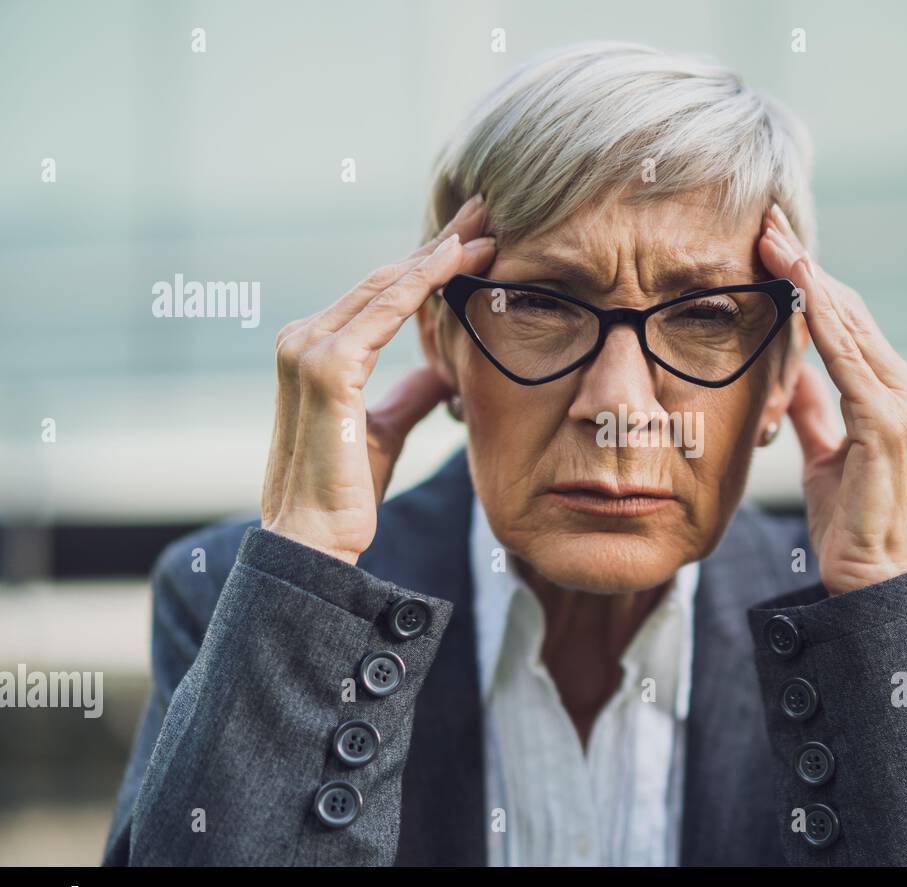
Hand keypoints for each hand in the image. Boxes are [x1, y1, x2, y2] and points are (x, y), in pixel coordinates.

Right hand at [260, 194, 496, 563]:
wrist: (315, 539)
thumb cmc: (346, 490)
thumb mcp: (386, 428)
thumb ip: (409, 394)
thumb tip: (443, 372)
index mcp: (316, 350)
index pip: (380, 295)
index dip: (428, 265)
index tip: (471, 241)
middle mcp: (304, 338)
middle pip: (384, 279)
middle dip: (438, 245)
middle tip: (484, 211)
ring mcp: (310, 348)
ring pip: (386, 286)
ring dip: (439, 255)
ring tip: (485, 228)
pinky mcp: (326, 367)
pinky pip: (384, 312)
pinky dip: (422, 282)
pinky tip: (455, 259)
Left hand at [757, 203, 906, 593]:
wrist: (868, 580)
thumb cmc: (847, 521)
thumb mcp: (824, 453)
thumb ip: (816, 410)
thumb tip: (795, 373)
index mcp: (889, 392)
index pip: (844, 322)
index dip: (808, 282)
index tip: (772, 244)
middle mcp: (905, 387)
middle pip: (846, 311)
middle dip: (804, 265)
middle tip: (766, 221)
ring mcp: (902, 401)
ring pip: (847, 323)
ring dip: (807, 277)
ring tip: (772, 238)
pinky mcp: (887, 421)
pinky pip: (846, 357)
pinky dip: (819, 318)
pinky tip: (794, 286)